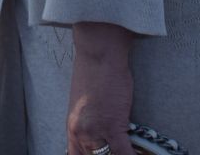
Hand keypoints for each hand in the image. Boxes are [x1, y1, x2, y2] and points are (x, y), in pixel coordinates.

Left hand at [66, 22, 133, 154]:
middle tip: (115, 152)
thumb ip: (87, 122)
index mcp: (72, 128)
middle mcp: (80, 134)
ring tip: (128, 153)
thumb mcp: (82, 104)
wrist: (99, 54)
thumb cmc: (92, 72)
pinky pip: (124, 153)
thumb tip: (98, 133)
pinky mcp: (112, 126)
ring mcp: (95, 132)